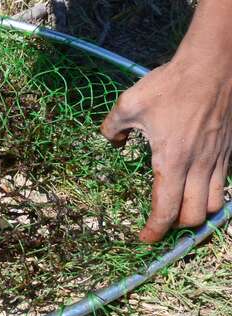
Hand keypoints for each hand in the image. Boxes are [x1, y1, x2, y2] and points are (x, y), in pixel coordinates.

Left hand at [101, 58, 231, 242]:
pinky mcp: (229, 150)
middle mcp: (198, 166)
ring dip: (198, 214)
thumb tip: (110, 141)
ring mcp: (218, 159)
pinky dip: (212, 195)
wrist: (213, 64)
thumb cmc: (171, 85)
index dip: (155, 230)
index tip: (144, 237)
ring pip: (215, 205)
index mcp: (172, 161)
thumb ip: (112, 127)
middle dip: (177, 226)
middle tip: (161, 221)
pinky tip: (198, 187)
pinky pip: (224, 184)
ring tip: (182, 210)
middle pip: (195, 216)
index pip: (166, 210)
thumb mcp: (129, 104)